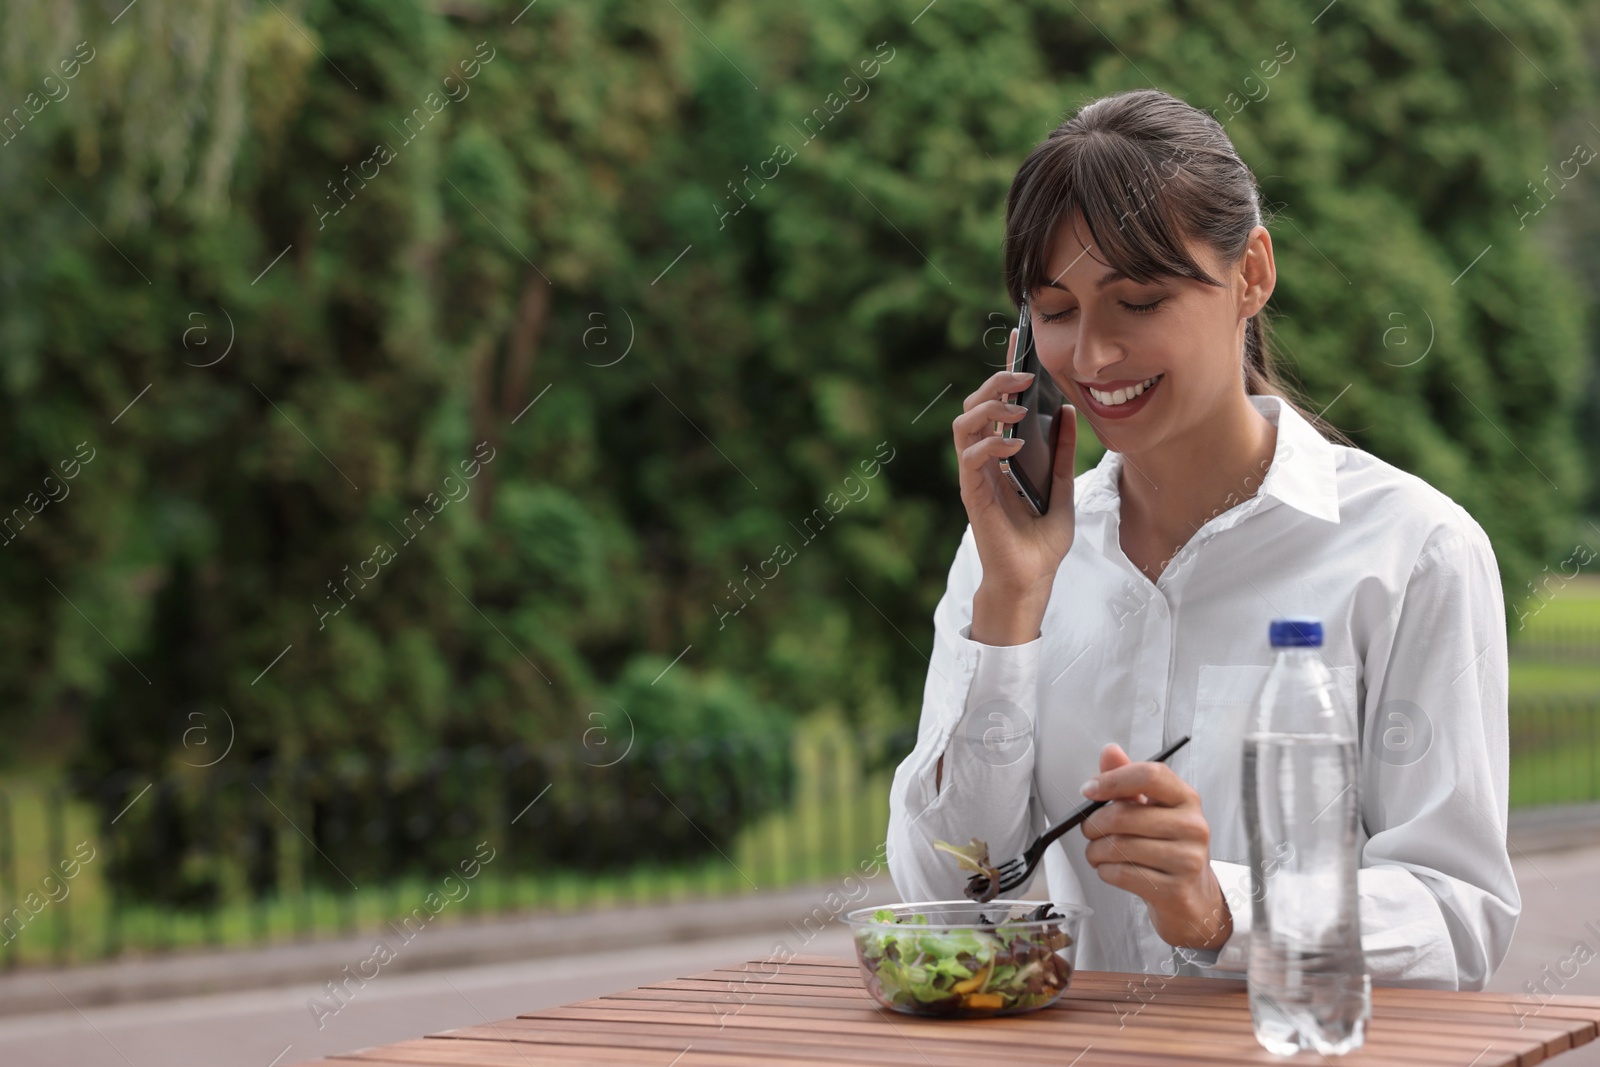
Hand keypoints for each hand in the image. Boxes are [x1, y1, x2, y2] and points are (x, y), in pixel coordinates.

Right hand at [953, 326, 1077, 644]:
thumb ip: (1064, 452)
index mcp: (1003, 455)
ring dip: (989, 409)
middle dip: (995, 383)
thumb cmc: (1042, 541)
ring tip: (1017, 409)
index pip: (996, 404)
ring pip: (964, 424)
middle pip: (974, 406)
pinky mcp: (973, 494)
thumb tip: (1069, 411)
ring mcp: (975, 476)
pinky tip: (1014, 445)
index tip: (1018, 344)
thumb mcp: (1063, 487)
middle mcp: (985, 462)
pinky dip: (991, 444)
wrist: (1033, 579)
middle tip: (1024, 376)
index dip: (1004, 373)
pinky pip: (971, 458)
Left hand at [1079, 743, 1231, 951]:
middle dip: (1093, 823)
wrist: (1191, 895)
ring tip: (1097, 851)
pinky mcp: (1176, 890)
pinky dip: (1105, 871)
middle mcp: (1193, 826)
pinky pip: (1123, 874)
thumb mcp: (1152, 808)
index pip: (1150, 775)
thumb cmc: (1167, 846)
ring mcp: (1188, 860)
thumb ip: (1128, 778)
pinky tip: (1110, 869)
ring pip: (1119, 847)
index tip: (1089, 790)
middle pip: (1125, 815)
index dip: (1112, 780)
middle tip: (1087, 829)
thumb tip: (1110, 751)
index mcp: (1186, 798)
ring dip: (1095, 850)